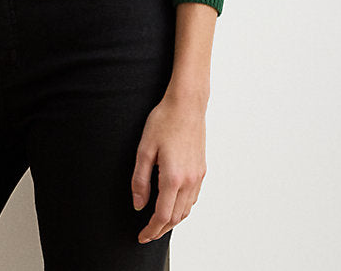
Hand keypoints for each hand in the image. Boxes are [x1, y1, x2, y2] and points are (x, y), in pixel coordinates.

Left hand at [130, 90, 207, 243]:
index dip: (151, 230)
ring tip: (158, 224)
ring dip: (172, 221)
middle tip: (147, 233)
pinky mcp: (201, 169)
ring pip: (186, 210)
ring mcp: (198, 175)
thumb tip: (139, 204)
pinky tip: (173, 205)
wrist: (187, 104)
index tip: (141, 236)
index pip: (162, 215)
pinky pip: (193, 198)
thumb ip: (140, 179)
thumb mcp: (145, 149)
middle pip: (175, 217)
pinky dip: (182, 208)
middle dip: (160, 230)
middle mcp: (189, 180)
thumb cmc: (164, 121)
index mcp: (173, 177)